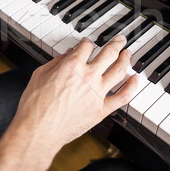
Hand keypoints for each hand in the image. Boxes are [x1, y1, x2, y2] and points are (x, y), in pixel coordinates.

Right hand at [13, 35, 138, 152]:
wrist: (38, 130)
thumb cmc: (35, 106)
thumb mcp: (40, 75)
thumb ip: (57, 62)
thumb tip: (68, 55)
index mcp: (72, 65)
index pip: (87, 46)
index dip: (88, 42)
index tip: (88, 43)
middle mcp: (88, 76)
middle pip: (109, 53)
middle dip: (116, 43)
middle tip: (120, 40)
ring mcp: (97, 93)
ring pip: (119, 71)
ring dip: (126, 59)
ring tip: (128, 54)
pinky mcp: (102, 110)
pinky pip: (123, 96)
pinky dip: (132, 86)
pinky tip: (135, 80)